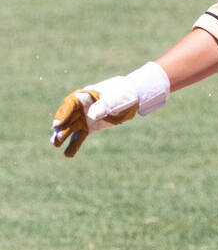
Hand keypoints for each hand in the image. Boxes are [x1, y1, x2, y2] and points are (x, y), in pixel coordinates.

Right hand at [50, 63, 169, 157]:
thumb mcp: (113, 98)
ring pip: (70, 128)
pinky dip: (74, 145)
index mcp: (83, 96)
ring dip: (63, 137)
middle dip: (61, 128)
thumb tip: (91, 116)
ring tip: (55, 145)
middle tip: (56, 138)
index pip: (70, 105)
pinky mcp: (89, 128)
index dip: (63, 114)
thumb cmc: (120, 94)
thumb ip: (103, 106)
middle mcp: (79, 108)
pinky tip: (68, 154)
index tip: (57, 124)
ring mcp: (83, 118)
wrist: (130, 98)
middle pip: (67, 118)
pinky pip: (79, 137)